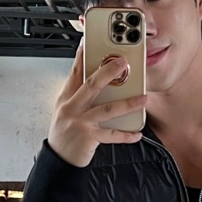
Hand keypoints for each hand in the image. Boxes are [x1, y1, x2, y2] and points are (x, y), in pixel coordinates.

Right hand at [47, 42, 146, 168]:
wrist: (58, 159)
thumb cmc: (65, 133)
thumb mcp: (66, 110)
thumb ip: (79, 94)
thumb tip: (98, 80)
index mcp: (66, 98)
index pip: (75, 72)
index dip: (83, 56)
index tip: (90, 42)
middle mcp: (71, 108)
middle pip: (91, 85)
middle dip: (108, 72)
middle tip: (123, 62)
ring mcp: (80, 122)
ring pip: (106, 109)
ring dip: (127, 103)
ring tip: (142, 98)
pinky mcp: (88, 137)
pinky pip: (112, 135)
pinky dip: (126, 135)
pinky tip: (137, 133)